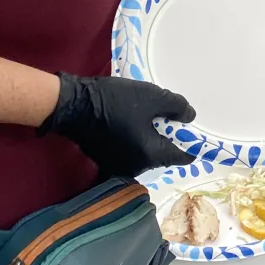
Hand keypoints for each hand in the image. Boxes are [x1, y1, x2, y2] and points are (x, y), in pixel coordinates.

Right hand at [39, 73, 197, 177]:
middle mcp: (136, 168)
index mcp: (151, 155)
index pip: (183, 156)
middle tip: (164, 115)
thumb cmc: (115, 101)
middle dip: (168, 136)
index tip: (190, 128)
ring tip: (144, 115)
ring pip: (146, 153)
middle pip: (164, 155)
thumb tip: (190, 117)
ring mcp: (118, 167)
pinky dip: (134, 140)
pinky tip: (128, 122)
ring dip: (150, 137)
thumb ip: (177, 107)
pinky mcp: (105, 161)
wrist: (72, 104)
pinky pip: (129, 152)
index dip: (191, 143)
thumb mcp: (153, 96)